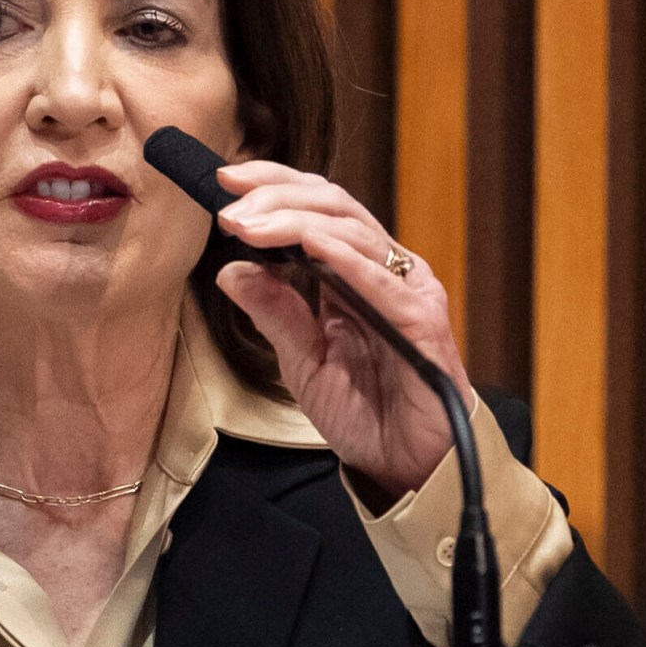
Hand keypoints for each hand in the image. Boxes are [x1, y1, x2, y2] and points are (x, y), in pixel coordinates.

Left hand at [209, 160, 469, 504]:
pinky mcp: (422, 319)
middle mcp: (385, 271)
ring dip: (296, 221)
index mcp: (357, 272)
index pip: (317, 208)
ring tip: (249, 224)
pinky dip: (342, 257)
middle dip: (278, 193)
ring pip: (353, 230)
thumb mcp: (303, 358)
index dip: (273, 186)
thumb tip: (230, 267)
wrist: (407, 465)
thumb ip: (275, 311)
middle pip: (334, 204)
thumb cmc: (366, 412)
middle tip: (230, 200)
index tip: (223, 181)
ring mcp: (406, 291)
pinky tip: (308, 244)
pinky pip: (380, 280)